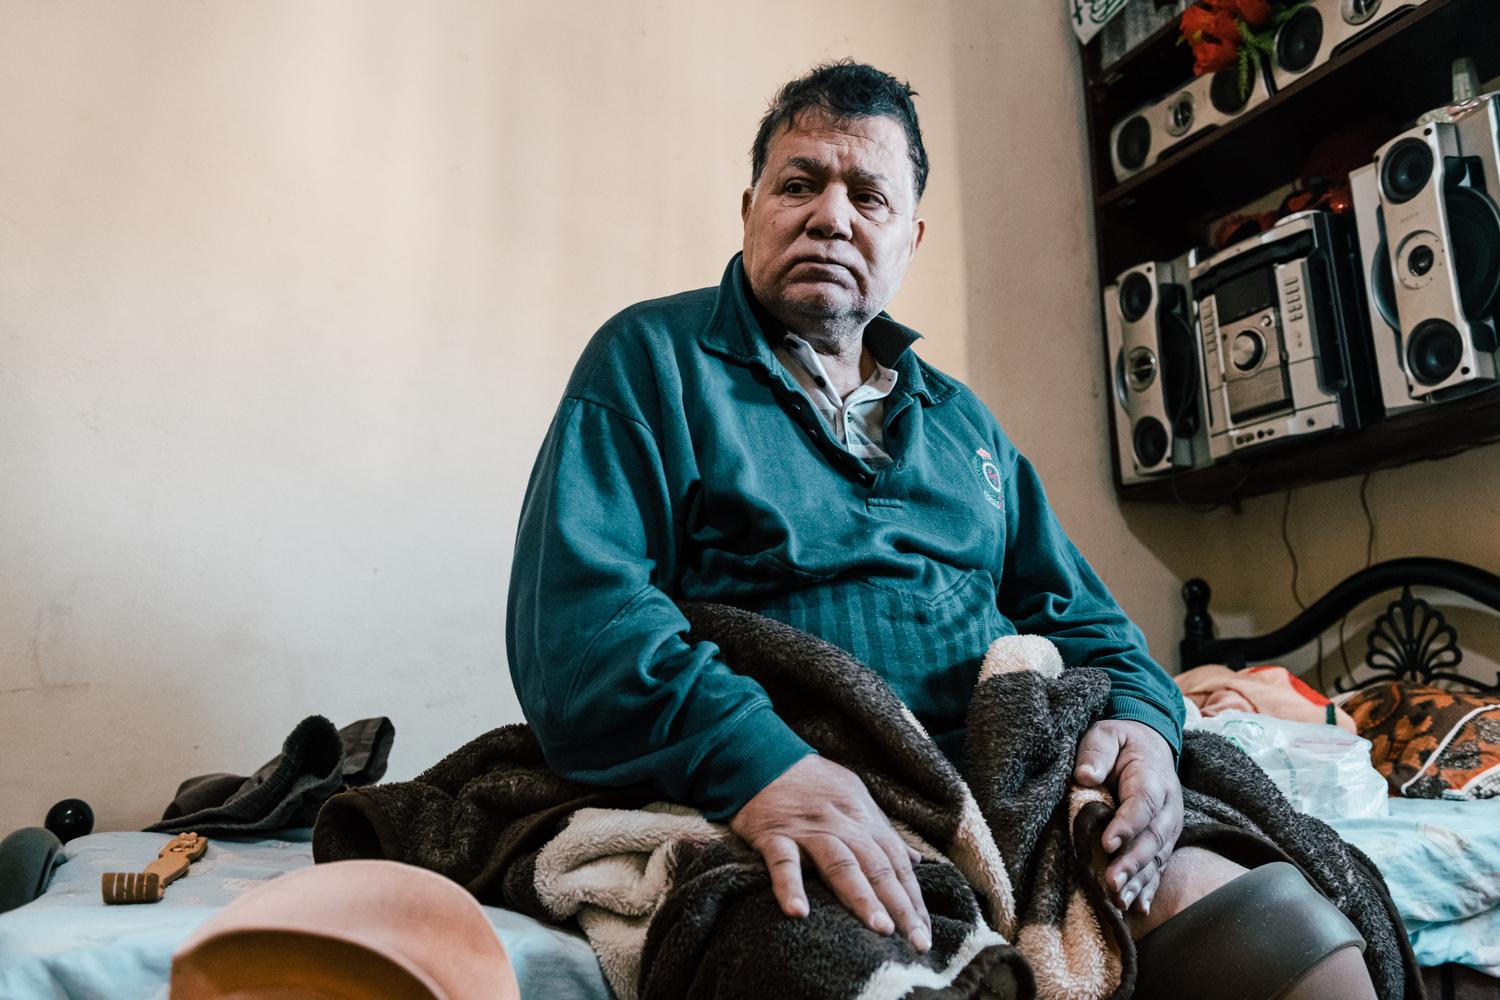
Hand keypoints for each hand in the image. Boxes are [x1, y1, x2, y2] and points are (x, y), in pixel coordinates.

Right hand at [730, 754, 931, 951]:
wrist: (764, 755)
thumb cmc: (814, 782)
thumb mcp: (856, 798)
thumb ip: (884, 832)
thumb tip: (917, 861)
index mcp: (864, 819)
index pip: (897, 862)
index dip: (913, 898)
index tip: (925, 932)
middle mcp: (842, 825)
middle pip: (877, 867)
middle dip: (900, 905)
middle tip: (917, 941)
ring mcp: (808, 831)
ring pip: (841, 864)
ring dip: (862, 896)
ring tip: (880, 928)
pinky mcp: (774, 834)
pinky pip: (783, 862)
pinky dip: (789, 885)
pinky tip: (798, 913)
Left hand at [1072, 719, 1182, 915]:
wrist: (1149, 745)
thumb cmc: (1121, 741)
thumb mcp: (1106, 733)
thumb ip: (1096, 751)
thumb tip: (1085, 775)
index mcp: (1153, 778)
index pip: (1143, 803)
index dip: (1128, 825)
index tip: (1107, 842)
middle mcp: (1167, 807)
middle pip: (1153, 837)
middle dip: (1132, 862)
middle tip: (1111, 882)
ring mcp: (1168, 827)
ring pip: (1156, 857)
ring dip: (1138, 881)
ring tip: (1119, 902)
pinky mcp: (1162, 841)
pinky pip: (1157, 867)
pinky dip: (1147, 888)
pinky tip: (1137, 909)